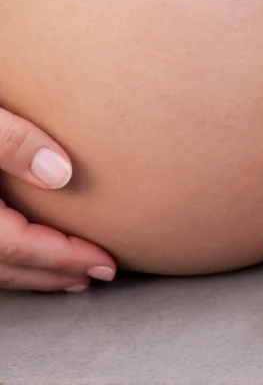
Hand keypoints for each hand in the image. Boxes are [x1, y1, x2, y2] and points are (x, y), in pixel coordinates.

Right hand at [0, 107, 115, 291]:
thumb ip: (11, 139)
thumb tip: (62, 174)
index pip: (14, 245)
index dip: (61, 257)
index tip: (103, 260)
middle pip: (1, 266)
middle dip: (51, 274)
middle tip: (96, 274)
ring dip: (27, 274)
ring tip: (67, 274)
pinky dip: (3, 260)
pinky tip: (24, 251)